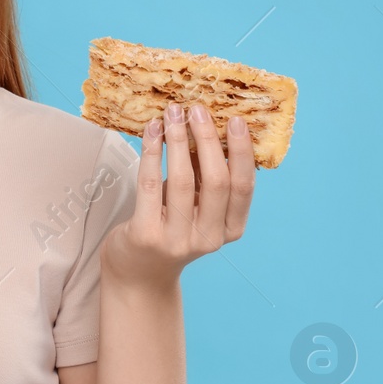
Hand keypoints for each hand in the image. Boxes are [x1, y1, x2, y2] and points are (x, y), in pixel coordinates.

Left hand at [100, 101, 256, 286]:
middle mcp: (208, 238)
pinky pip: (150, 184)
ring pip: (182, 180)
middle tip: (198, 110)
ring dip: (178, 139)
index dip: (242, 152)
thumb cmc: (170, 228)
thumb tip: (209, 125)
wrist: (139, 273)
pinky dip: (152, 152)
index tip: (235, 121)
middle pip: (217, 181)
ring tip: (172, 113)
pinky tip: (152, 132)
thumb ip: (206, 176)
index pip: (243, 187)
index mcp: (230, 229)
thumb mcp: (197, 205)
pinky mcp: (146, 235)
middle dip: (208, 139)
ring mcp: (177, 240)